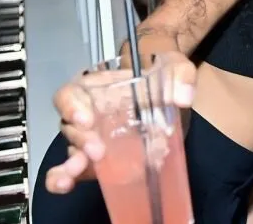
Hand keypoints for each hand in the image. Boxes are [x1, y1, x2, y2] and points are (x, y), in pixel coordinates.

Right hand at [43, 52, 197, 193]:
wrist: (174, 107)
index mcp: (97, 88)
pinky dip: (69, 178)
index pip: (70, 94)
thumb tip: (182, 97)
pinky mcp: (100, 163)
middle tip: (99, 151)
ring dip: (75, 163)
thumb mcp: (175, 67)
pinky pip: (78, 171)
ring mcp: (92, 140)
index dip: (71, 106)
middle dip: (81, 139)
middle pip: (70, 126)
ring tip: (83, 168)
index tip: (86, 119)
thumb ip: (180, 74)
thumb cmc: (164, 80)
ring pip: (73, 151)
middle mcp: (88, 113)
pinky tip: (71, 184)